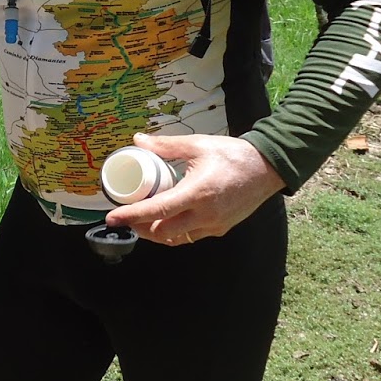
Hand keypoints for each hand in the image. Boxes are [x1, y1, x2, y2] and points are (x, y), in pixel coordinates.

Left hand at [103, 132, 284, 246]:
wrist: (267, 169)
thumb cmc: (232, 154)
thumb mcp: (197, 145)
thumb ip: (166, 146)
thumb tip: (138, 141)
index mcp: (197, 193)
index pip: (157, 210)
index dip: (132, 216)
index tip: (112, 218)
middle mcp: (205, 215)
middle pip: (162, 232)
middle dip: (140, 228)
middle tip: (126, 216)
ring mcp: (213, 225)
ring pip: (176, 239)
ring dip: (156, 233)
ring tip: (142, 220)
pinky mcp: (220, 229)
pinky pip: (190, 236)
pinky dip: (174, 232)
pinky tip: (166, 220)